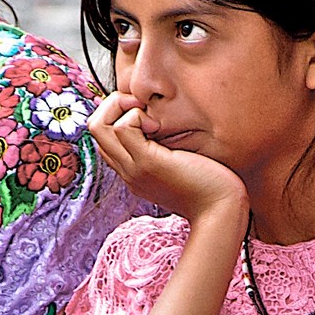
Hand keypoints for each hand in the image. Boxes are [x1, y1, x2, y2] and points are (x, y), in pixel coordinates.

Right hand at [88, 92, 247, 227]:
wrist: (220, 210)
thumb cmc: (210, 185)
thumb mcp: (182, 162)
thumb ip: (167, 147)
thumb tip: (162, 120)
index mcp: (133, 171)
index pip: (104, 136)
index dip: (118, 114)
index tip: (147, 114)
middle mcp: (126, 171)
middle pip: (94, 128)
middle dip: (114, 104)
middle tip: (143, 107)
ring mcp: (133, 169)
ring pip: (99, 125)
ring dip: (123, 107)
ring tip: (152, 119)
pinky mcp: (146, 163)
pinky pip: (123, 127)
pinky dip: (137, 116)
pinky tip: (159, 126)